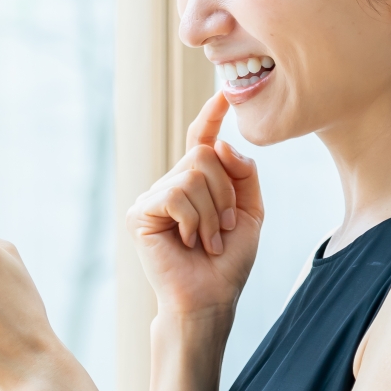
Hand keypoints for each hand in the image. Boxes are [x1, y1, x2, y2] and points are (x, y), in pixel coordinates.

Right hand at [129, 91, 263, 319]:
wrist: (210, 298)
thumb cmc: (228, 261)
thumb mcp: (250, 212)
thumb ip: (244, 174)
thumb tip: (222, 144)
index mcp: (196, 183)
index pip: (201, 140)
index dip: (211, 115)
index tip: (225, 92)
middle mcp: (171, 184)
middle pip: (204, 155)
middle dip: (225, 193)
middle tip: (224, 228)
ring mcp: (153, 196)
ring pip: (192, 175)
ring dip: (211, 214)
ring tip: (207, 241)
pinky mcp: (139, 212)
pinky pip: (176, 194)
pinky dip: (192, 220)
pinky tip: (188, 242)